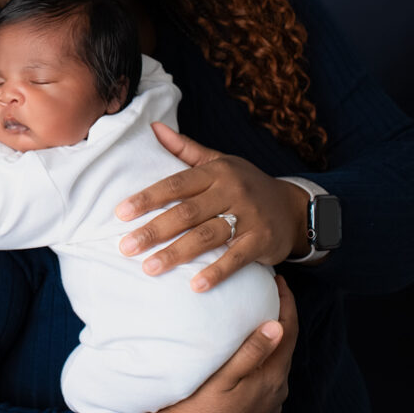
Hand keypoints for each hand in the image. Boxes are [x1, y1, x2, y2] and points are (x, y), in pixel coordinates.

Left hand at [116, 123, 309, 291]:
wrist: (293, 208)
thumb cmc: (246, 184)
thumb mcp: (220, 162)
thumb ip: (185, 149)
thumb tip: (153, 127)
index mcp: (216, 172)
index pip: (176, 184)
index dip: (147, 198)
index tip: (121, 213)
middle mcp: (231, 191)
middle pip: (186, 212)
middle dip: (154, 230)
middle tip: (126, 247)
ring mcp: (249, 216)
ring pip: (207, 235)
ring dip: (176, 253)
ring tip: (149, 268)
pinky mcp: (262, 240)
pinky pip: (236, 257)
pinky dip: (217, 272)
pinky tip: (195, 285)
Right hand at [154, 275, 296, 412]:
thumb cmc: (200, 409)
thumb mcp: (223, 380)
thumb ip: (251, 353)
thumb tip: (276, 325)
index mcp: (272, 377)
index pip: (288, 331)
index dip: (287, 303)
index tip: (279, 280)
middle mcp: (277, 389)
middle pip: (286, 343)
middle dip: (281, 314)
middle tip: (269, 290)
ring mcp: (271, 399)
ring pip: (278, 357)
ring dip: (273, 334)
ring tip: (259, 312)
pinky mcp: (262, 406)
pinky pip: (269, 371)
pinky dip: (265, 352)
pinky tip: (250, 345)